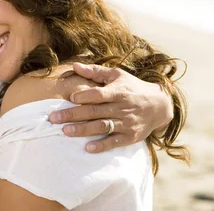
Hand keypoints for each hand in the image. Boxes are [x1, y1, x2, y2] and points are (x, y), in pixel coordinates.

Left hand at [49, 62, 173, 152]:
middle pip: (95, 111)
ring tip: (65, 131)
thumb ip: (95, 71)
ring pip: (102, 127)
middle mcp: (121, 107)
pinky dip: (102, 145)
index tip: (70, 98)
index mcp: (118, 91)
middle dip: (73, 115)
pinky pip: (114, 142)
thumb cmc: (133, 87)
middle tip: (53, 119)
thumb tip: (75, 66)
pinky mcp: (130, 136)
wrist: (159, 105)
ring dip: (83, 130)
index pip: (99, 94)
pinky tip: (88, 148)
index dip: (85, 96)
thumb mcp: (117, 75)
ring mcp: (126, 123)